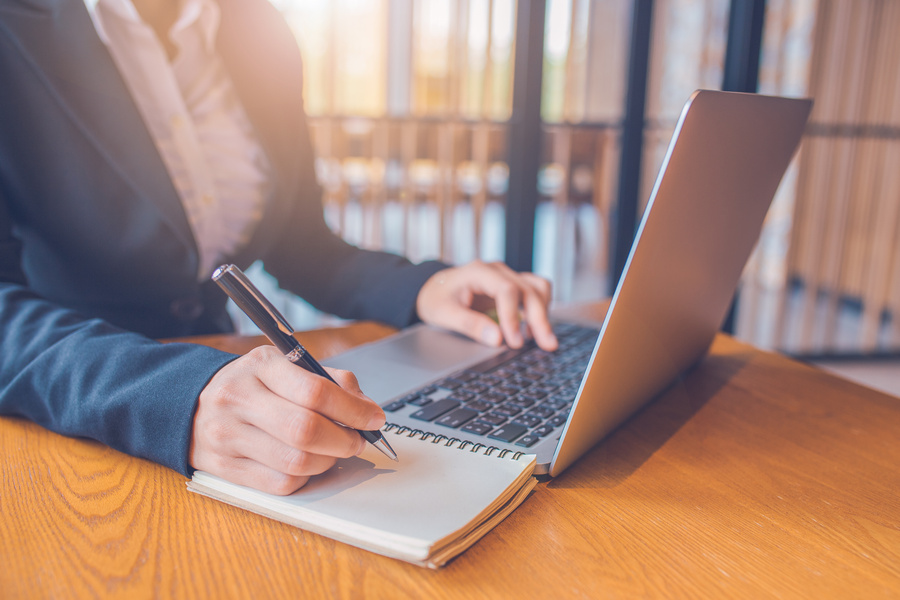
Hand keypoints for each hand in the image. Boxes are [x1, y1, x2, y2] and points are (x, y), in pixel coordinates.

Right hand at [189, 346, 384, 494]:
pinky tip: (307, 464)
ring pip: (295, 462)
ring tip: (333, 451)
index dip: (354, 410)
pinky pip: (279, 484)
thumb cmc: (250, 385)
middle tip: (357, 440)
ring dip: (328, 461)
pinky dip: (305, 478)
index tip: (374, 418)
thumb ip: (327, 381)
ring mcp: (228, 435)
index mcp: (261, 365)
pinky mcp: (225, 468)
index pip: (316, 391)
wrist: (190, 404)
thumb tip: (366, 408)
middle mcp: (239, 398)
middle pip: (306, 430)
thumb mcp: (284, 366)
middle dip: (344, 440)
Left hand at [416, 260, 557, 351]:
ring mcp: (507, 276)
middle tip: (547, 345)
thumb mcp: (444, 313)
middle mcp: (498, 271)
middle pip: (529, 289)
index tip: (515, 342)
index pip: (506, 290)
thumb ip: (470, 325)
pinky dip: (541, 309)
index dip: (513, 317)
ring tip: (542, 339)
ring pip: (538, 288)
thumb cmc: (436, 298)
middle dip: (540, 319)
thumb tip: (497, 339)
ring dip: (544, 313)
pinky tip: (534, 330)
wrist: (433, 288)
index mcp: (479, 272)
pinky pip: (536, 292)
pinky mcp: (513, 286)